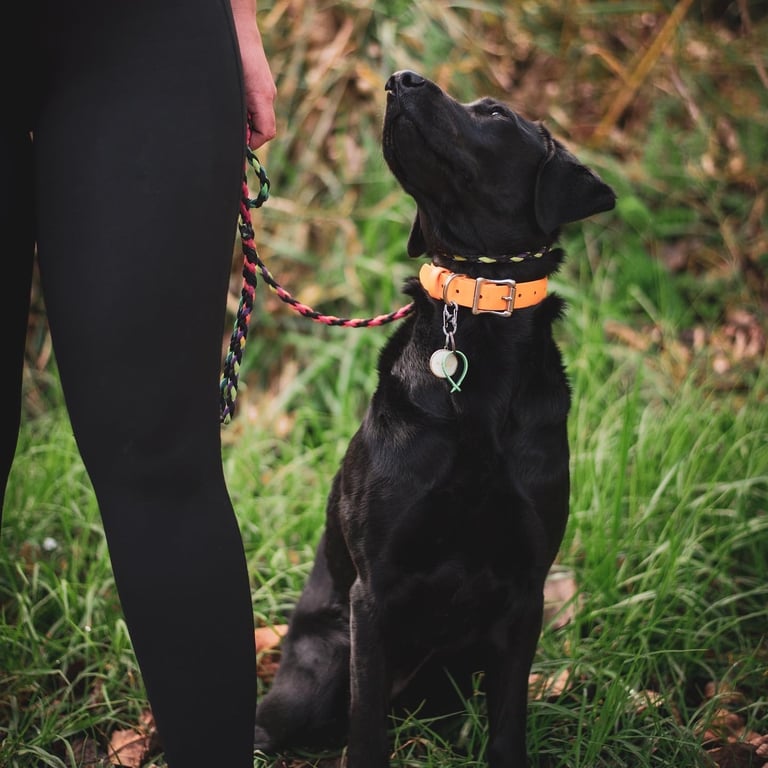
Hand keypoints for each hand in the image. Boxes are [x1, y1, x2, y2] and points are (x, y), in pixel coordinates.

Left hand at [230, 0, 276, 148]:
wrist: (239, 30)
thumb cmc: (234, 55)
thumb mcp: (234, 91)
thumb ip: (240, 115)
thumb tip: (241, 136)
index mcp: (263, 99)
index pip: (266, 133)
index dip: (252, 143)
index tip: (239, 143)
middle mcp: (268, 96)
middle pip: (264, 128)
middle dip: (248, 133)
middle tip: (232, 127)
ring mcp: (266, 91)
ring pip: (260, 118)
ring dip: (246, 121)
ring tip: (233, 111)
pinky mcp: (262, 86)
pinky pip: (258, 107)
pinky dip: (247, 111)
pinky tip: (236, 101)